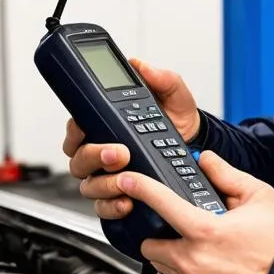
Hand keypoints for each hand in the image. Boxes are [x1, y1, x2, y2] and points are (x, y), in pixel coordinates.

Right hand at [63, 59, 199, 216]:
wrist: (198, 147)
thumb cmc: (177, 120)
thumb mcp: (173, 94)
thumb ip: (159, 78)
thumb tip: (140, 65)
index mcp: (105, 124)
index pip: (76, 127)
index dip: (76, 130)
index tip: (88, 128)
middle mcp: (101, 151)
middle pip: (78, 158)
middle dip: (94, 156)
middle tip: (119, 153)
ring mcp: (108, 176)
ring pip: (88, 185)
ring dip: (104, 184)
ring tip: (126, 179)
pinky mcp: (120, 197)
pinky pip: (104, 208)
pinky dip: (112, 207)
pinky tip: (128, 202)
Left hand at [117, 150, 273, 273]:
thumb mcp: (257, 196)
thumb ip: (226, 175)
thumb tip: (205, 160)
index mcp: (205, 230)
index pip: (162, 203)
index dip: (141, 188)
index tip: (127, 181)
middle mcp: (193, 260)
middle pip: (150, 243)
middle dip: (160, 235)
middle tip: (183, 232)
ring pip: (161, 265)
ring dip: (171, 256)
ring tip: (200, 251)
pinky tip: (207, 268)